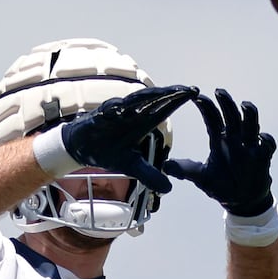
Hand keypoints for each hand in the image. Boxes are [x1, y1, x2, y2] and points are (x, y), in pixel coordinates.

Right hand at [59, 84, 196, 193]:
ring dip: (147, 97)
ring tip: (163, 93)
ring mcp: (115, 113)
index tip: (195, 93)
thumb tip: (168, 188)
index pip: (163, 108)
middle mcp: (131, 114)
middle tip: (186, 89)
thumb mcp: (132, 167)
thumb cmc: (109, 151)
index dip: (177, 100)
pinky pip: (107, 111)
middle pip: (153, 100)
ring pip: (133, 102)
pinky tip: (123, 108)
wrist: (83, 149)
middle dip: (169, 94)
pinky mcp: (98, 116)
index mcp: (142, 122)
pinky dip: (115, 109)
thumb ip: (149, 175)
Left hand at [165, 88, 274, 216]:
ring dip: (249, 115)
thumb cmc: (221, 184)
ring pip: (251, 125)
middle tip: (219, 92)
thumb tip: (165, 166)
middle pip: (231, 116)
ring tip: (245, 105)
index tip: (196, 97)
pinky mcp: (262, 157)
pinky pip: (267, 145)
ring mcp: (249, 147)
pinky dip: (265, 140)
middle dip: (226, 103)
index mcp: (219, 140)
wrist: (240, 200)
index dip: (206, 107)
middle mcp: (235, 139)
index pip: (212, 119)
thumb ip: (185, 170)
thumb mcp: (200, 177)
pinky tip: (261, 138)